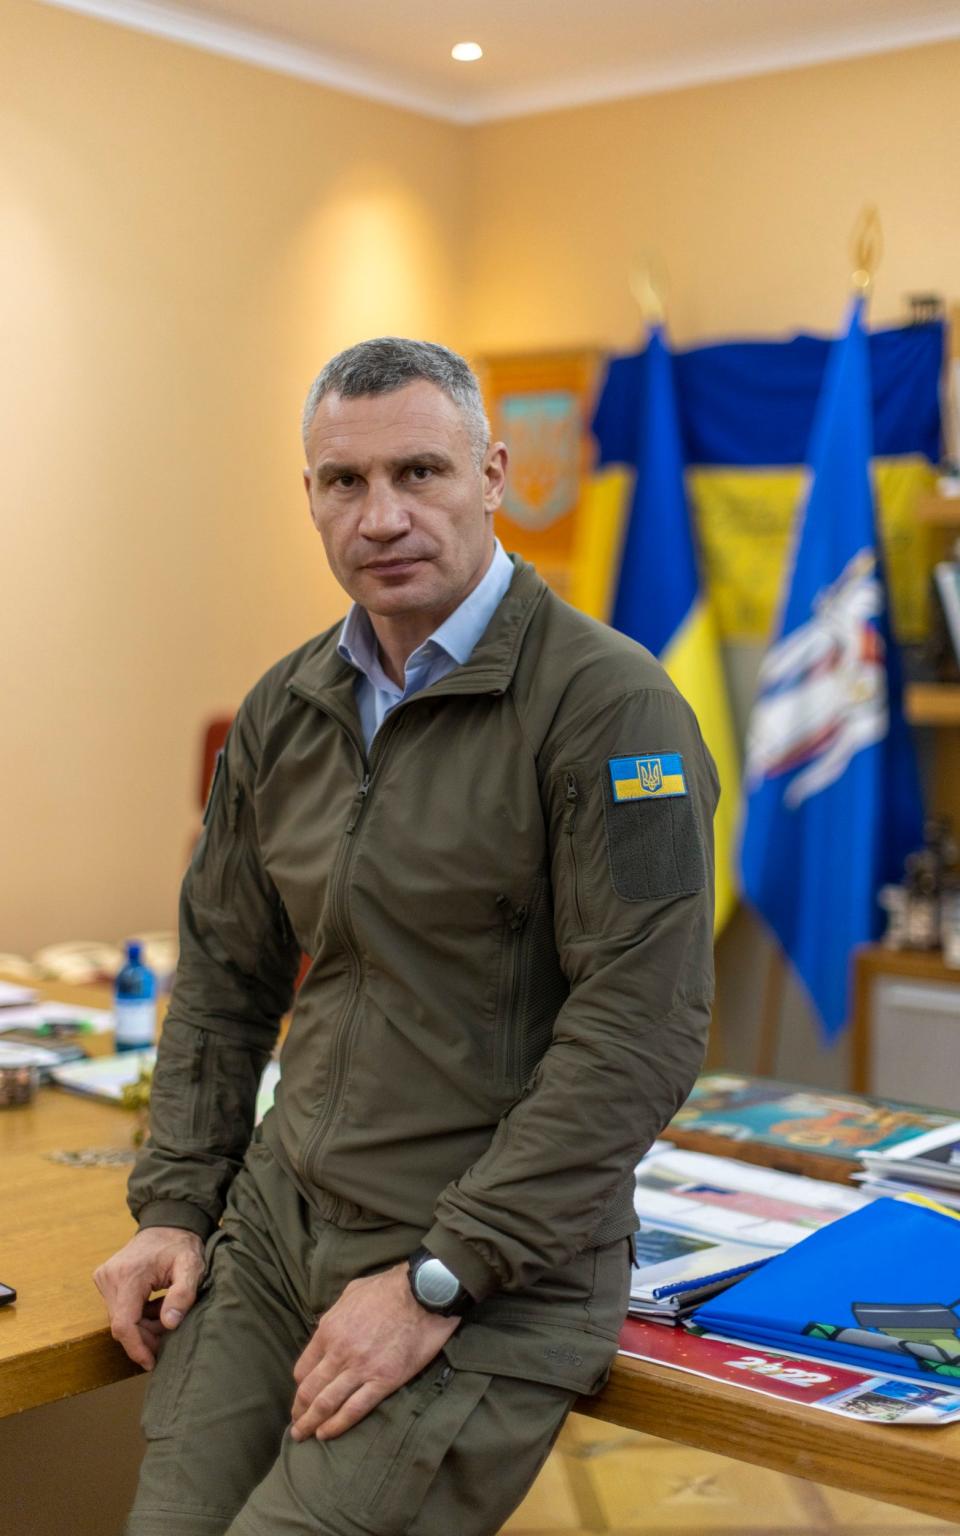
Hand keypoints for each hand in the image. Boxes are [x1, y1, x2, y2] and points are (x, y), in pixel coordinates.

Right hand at [93, 1225, 204, 1369]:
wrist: (169, 1222)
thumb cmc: (182, 1244)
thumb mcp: (192, 1266)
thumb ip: (183, 1294)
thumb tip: (170, 1323)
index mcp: (128, 1275)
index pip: (123, 1324)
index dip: (137, 1348)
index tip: (151, 1363)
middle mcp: (109, 1276)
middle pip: (121, 1325)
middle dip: (145, 1337)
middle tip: (170, 1335)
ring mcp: (105, 1277)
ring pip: (120, 1319)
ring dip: (143, 1327)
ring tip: (167, 1317)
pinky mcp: (106, 1279)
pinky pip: (119, 1309)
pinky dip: (138, 1316)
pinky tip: (157, 1308)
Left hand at [290, 1263, 459, 1442]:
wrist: (422, 1292)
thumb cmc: (388, 1287)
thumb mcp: (351, 1292)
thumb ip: (335, 1314)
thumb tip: (326, 1328)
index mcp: (329, 1330)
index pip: (303, 1368)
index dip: (299, 1387)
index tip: (300, 1398)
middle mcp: (339, 1352)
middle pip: (310, 1390)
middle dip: (299, 1411)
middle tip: (296, 1426)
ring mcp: (361, 1369)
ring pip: (327, 1403)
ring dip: (312, 1423)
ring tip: (304, 1436)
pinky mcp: (384, 1381)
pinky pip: (355, 1409)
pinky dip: (337, 1425)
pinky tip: (327, 1434)